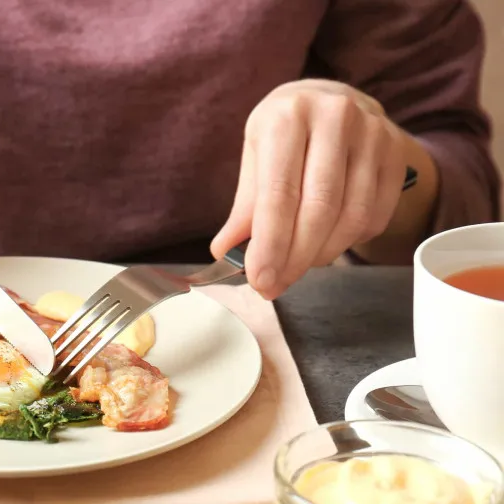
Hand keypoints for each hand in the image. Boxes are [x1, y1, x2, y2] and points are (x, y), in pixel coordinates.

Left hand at [211, 79, 407, 299]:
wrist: (330, 99)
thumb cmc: (284, 133)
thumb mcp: (256, 157)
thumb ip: (245, 207)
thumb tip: (227, 252)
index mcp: (288, 116)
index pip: (280, 193)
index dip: (270, 244)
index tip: (260, 279)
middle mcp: (334, 117)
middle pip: (319, 209)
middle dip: (295, 258)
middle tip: (275, 285)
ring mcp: (373, 133)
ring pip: (351, 217)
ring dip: (322, 254)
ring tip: (298, 265)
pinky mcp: (396, 153)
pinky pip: (376, 216)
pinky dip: (349, 241)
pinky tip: (327, 243)